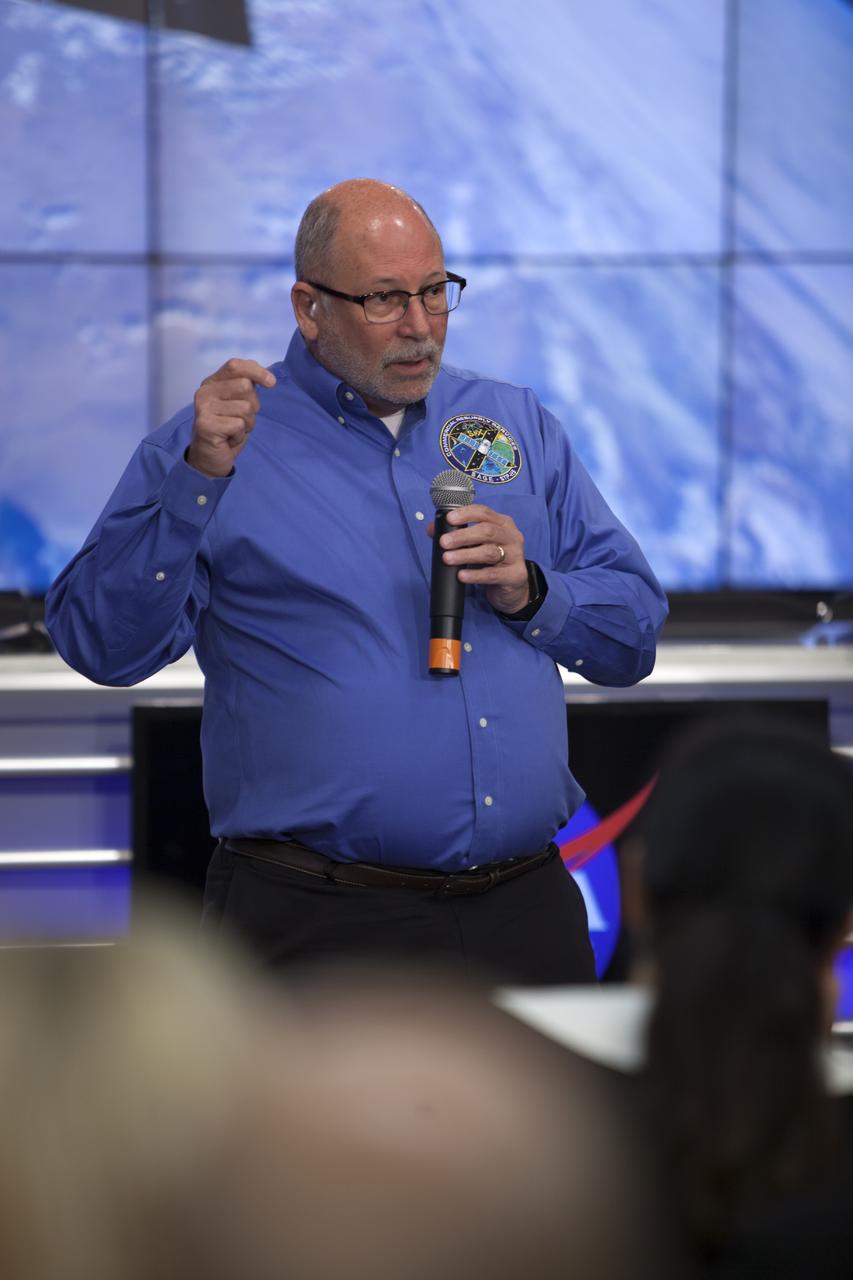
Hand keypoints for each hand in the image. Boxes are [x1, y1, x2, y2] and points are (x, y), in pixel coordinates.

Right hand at [187, 358, 275, 477]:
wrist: (210, 458)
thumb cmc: (227, 429)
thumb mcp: (239, 404)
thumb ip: (246, 387)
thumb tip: (267, 377)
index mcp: (212, 382)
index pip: (235, 366)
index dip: (256, 371)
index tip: (271, 383)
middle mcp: (205, 391)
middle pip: (245, 386)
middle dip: (252, 406)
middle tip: (240, 419)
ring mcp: (204, 408)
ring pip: (246, 407)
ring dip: (247, 423)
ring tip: (233, 430)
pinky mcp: (206, 425)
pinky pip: (239, 425)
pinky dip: (239, 435)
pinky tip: (228, 439)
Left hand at [429, 503, 529, 613]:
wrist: (511, 588)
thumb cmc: (492, 562)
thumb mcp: (476, 545)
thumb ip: (457, 534)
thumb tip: (432, 529)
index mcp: (502, 524)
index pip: (484, 512)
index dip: (466, 514)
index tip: (449, 519)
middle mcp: (512, 537)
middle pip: (487, 531)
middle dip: (462, 536)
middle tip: (444, 543)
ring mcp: (516, 556)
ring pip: (489, 552)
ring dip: (465, 555)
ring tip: (448, 559)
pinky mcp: (515, 576)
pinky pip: (492, 574)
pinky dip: (475, 575)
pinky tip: (462, 575)